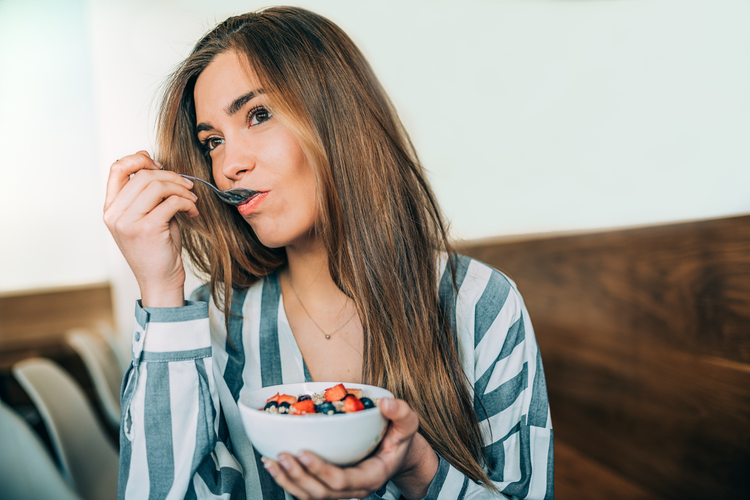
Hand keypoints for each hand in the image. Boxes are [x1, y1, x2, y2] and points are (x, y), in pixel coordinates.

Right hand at [103, 151, 198, 306]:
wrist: (160, 280)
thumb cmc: (157, 248)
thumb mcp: (146, 217)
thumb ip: (147, 194)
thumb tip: (158, 165)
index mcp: (111, 208)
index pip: (117, 168)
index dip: (139, 159)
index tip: (160, 165)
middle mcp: (114, 214)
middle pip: (144, 175)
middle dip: (172, 176)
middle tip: (188, 186)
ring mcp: (128, 222)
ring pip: (158, 185)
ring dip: (182, 189)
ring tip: (192, 199)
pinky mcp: (147, 229)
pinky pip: (172, 202)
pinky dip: (188, 202)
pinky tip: (193, 211)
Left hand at [262, 398, 438, 499]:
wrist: (398, 454)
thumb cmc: (400, 439)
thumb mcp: (408, 425)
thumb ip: (401, 413)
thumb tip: (387, 403)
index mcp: (371, 477)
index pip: (342, 481)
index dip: (321, 470)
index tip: (303, 452)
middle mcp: (353, 490)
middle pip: (321, 493)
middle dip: (298, 476)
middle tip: (282, 456)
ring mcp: (340, 491)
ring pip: (310, 496)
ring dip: (288, 481)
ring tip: (270, 462)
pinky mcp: (329, 486)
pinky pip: (306, 490)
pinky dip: (288, 480)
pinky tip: (273, 465)